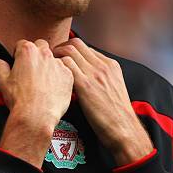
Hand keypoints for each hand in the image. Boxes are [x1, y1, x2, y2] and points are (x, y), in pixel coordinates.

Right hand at [0, 39, 73, 166]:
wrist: (37, 115)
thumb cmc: (20, 99)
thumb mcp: (3, 82)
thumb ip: (0, 68)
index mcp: (27, 51)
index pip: (22, 44)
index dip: (19, 53)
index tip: (19, 61)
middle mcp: (45, 54)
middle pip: (41, 46)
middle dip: (36, 53)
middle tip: (31, 68)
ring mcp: (58, 64)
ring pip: (54, 58)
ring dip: (49, 65)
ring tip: (43, 81)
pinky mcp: (68, 75)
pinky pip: (64, 71)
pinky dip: (59, 77)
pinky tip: (53, 88)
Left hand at [53, 38, 152, 165]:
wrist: (123, 128)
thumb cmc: (116, 115)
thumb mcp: (113, 88)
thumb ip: (101, 78)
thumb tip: (84, 77)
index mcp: (111, 65)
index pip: (86, 47)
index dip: (71, 51)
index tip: (62, 57)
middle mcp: (103, 65)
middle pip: (76, 43)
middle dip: (60, 47)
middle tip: (51, 58)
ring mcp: (94, 74)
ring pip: (69, 50)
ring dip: (55, 55)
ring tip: (48, 65)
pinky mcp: (85, 85)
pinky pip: (66, 64)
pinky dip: (57, 66)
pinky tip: (52, 76)